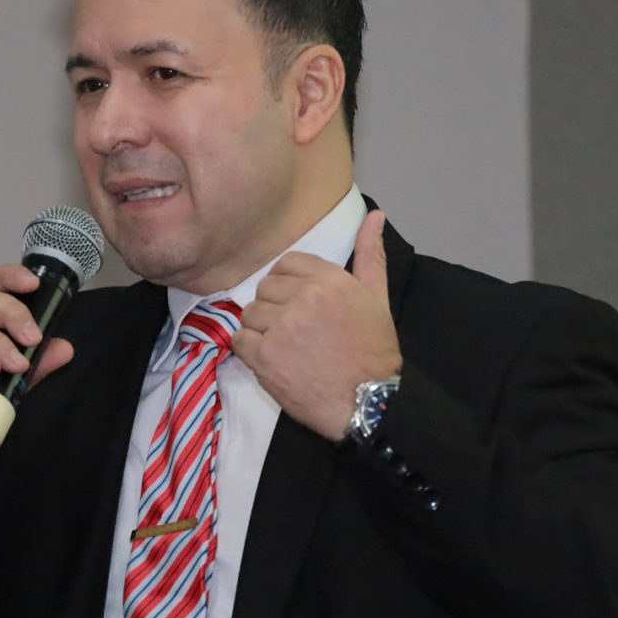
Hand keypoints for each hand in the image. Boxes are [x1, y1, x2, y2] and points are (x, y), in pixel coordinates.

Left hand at [233, 210, 401, 440]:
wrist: (368, 403)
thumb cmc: (374, 352)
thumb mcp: (378, 298)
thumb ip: (371, 254)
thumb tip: (375, 215)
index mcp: (330, 280)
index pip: (287, 264)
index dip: (289, 285)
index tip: (299, 306)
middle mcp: (304, 297)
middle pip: (265, 288)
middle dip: (275, 308)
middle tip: (294, 332)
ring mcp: (282, 327)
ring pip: (250, 313)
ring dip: (261, 330)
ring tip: (285, 348)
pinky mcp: (265, 356)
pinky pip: (239, 340)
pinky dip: (250, 351)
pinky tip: (273, 361)